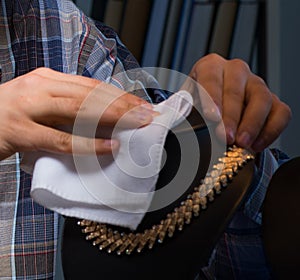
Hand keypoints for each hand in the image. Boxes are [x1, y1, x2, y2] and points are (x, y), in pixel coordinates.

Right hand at [0, 68, 154, 159]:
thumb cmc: (12, 115)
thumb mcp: (42, 103)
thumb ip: (67, 106)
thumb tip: (103, 116)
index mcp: (48, 79)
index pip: (93, 85)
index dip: (120, 95)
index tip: (142, 105)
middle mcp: (41, 87)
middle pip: (91, 94)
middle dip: (123, 104)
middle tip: (148, 114)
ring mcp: (29, 107)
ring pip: (80, 109)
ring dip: (113, 117)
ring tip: (137, 124)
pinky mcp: (21, 131)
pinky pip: (61, 138)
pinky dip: (88, 143)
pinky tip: (109, 145)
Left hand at [189, 53, 291, 151]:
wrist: (212, 112)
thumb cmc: (197, 106)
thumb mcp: (185, 104)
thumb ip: (181, 109)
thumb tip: (175, 121)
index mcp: (210, 67)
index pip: (211, 76)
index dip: (211, 96)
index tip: (211, 116)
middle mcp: (236, 72)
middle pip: (237, 89)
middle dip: (231, 116)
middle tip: (225, 137)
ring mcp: (256, 85)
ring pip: (262, 99)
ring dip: (252, 124)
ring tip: (242, 143)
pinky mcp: (273, 102)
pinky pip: (281, 113)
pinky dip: (271, 130)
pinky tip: (256, 145)